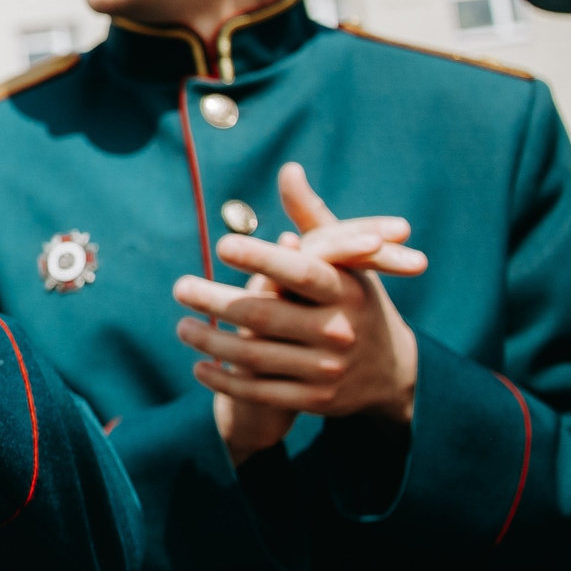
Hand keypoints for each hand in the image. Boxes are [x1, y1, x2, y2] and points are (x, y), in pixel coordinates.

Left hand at [172, 163, 426, 463]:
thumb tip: (289, 170)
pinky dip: (226, 382)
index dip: (262, 258)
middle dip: (215, 301)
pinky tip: (198, 367)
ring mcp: (329, 370)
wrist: (391, 372)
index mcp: (347, 291)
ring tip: (181, 327)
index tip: (220, 245)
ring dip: (211, 342)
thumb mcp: (346, 261)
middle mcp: (340, 331)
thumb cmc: (355, 299)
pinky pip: (261, 392)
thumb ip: (312, 217)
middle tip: (179, 288)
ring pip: (256, 357)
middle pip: (265, 316)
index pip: (301, 272)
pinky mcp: (317, 401)